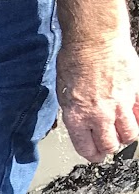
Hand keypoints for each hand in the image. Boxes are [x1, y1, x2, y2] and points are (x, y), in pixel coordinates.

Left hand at [57, 33, 138, 162]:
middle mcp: (99, 115)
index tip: (95, 155)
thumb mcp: (63, 92)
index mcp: (77, 117)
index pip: (86, 148)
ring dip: (126, 135)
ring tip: (123, 129)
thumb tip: (81, 125)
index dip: (92, 154)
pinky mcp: (135, 91)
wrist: (95, 38)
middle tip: (110, 142)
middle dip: (109, 147)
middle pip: (110, 145)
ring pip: (130, 134)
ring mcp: (120, 104)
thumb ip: (74, 112)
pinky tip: (135, 114)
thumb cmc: (75, 60)